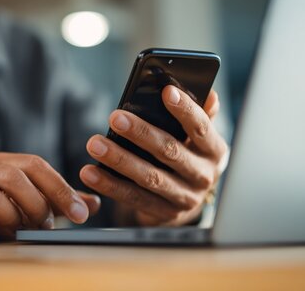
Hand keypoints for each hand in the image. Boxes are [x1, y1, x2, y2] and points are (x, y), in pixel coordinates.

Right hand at [0, 153, 100, 240]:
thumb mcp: (21, 199)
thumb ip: (55, 201)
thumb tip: (92, 203)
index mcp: (3, 163)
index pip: (35, 165)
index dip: (60, 188)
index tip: (80, 214)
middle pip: (13, 175)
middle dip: (36, 204)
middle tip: (44, 227)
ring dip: (10, 217)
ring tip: (17, 233)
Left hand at [80, 86, 228, 225]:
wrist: (187, 200)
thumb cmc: (188, 155)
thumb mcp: (198, 137)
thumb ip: (202, 114)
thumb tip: (209, 92)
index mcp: (214, 151)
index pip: (201, 128)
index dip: (185, 110)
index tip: (166, 91)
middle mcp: (203, 175)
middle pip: (170, 152)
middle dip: (141, 134)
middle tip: (115, 118)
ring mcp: (184, 197)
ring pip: (149, 177)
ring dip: (119, 160)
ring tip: (94, 144)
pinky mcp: (163, 213)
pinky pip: (133, 198)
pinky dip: (110, 185)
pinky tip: (90, 173)